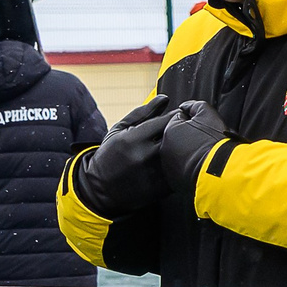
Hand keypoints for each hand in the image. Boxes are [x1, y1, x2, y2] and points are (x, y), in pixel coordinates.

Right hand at [71, 98, 177, 215]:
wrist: (100, 188)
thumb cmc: (111, 154)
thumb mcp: (119, 130)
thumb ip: (143, 113)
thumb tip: (165, 98)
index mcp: (133, 138)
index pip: (167, 120)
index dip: (177, 117)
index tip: (179, 117)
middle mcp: (145, 155)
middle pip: (178, 137)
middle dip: (184, 131)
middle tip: (185, 130)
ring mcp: (155, 173)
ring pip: (182, 155)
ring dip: (186, 148)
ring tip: (182, 146)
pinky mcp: (162, 188)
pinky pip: (181, 171)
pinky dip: (183, 165)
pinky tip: (177, 162)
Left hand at [158, 100, 232, 200]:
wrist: (218, 171)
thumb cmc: (214, 142)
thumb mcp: (208, 114)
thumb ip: (194, 105)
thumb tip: (184, 107)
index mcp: (169, 130)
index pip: (179, 121)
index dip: (193, 123)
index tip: (203, 129)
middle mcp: (163, 147)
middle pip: (175, 138)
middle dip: (186, 138)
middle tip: (202, 142)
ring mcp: (166, 165)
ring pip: (176, 154)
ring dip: (185, 153)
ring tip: (201, 156)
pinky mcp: (172, 180)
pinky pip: (178, 170)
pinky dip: (186, 168)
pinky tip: (198, 167)